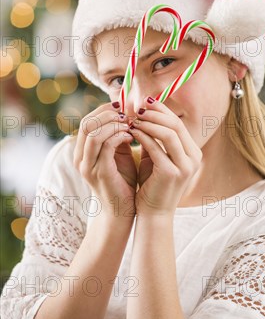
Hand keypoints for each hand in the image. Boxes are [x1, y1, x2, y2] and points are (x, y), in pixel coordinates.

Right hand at [73, 102, 136, 220]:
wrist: (122, 212)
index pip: (86, 121)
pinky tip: (131, 136)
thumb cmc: (123, 182)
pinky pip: (106, 146)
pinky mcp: (100, 173)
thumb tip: (126, 113)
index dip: (103, 110)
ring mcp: (88, 166)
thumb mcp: (119, 154)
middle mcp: (80, 158)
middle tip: (126, 113)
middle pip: (86, 123)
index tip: (121, 106)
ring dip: (113, 124)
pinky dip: (118, 136)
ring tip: (129, 123)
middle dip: (107, 114)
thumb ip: (118, 135)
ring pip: (94, 133)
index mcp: (82, 152)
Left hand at [128, 98, 201, 216]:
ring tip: (133, 118)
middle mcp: (194, 158)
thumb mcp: (158, 158)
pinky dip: (143, 137)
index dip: (162, 111)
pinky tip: (131, 132)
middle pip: (176, 125)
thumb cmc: (153, 185)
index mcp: (193, 153)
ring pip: (168, 133)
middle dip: (155, 114)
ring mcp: (185, 166)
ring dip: (149, 123)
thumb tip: (145, 113)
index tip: (145, 102)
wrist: (154, 215)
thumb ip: (156, 139)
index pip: (178, 124)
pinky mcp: (172, 173)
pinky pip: (156, 148)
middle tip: (138, 107)